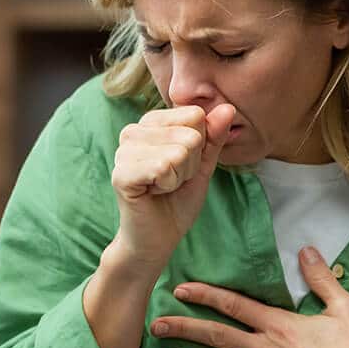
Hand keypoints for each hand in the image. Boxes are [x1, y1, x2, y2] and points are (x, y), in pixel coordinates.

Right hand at [112, 103, 237, 267]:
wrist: (157, 239)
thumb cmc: (177, 200)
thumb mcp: (203, 165)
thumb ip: (214, 137)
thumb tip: (227, 108)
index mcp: (151, 123)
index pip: (195, 115)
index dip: (198, 147)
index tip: (182, 166)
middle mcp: (133, 131)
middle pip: (190, 135)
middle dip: (190, 165)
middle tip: (172, 181)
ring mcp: (123, 151)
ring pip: (178, 152)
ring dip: (179, 177)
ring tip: (163, 188)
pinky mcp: (121, 173)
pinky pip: (163, 167)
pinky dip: (167, 185)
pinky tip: (153, 193)